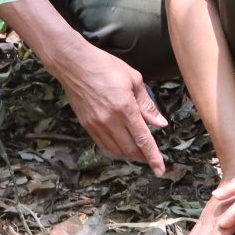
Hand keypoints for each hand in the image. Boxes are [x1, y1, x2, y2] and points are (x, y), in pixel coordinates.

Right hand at [48, 41, 167, 172]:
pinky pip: (103, 144)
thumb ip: (147, 105)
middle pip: (130, 149)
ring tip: (138, 151)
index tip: (160, 170)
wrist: (74, 64)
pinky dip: (115, 148)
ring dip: (129, 153)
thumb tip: (160, 124)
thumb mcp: (134, 80)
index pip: (143, 139)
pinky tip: (121, 144)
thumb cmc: (105, 66)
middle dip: (143, 157)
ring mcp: (96, 124)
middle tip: (152, 157)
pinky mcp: (86, 125)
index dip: (153, 157)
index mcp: (125, 108)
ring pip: (116, 150)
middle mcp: (110, 120)